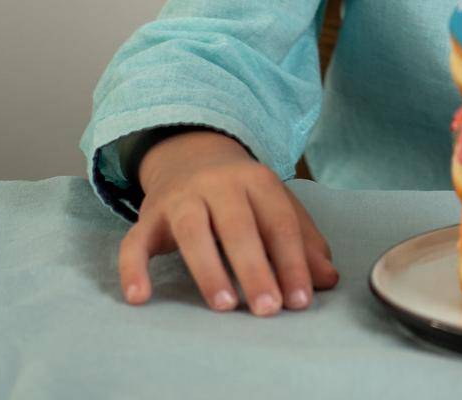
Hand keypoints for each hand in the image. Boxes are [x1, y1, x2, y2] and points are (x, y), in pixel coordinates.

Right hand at [117, 130, 339, 313]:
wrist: (189, 153)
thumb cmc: (240, 193)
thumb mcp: (274, 205)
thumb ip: (302, 240)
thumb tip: (328, 279)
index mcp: (256, 180)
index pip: (278, 221)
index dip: (292, 261)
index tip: (300, 301)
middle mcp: (218, 184)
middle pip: (237, 226)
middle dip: (255, 268)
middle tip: (268, 309)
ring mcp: (180, 198)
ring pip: (192, 231)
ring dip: (208, 269)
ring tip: (224, 305)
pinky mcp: (148, 216)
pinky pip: (135, 241)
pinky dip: (134, 269)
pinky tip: (141, 297)